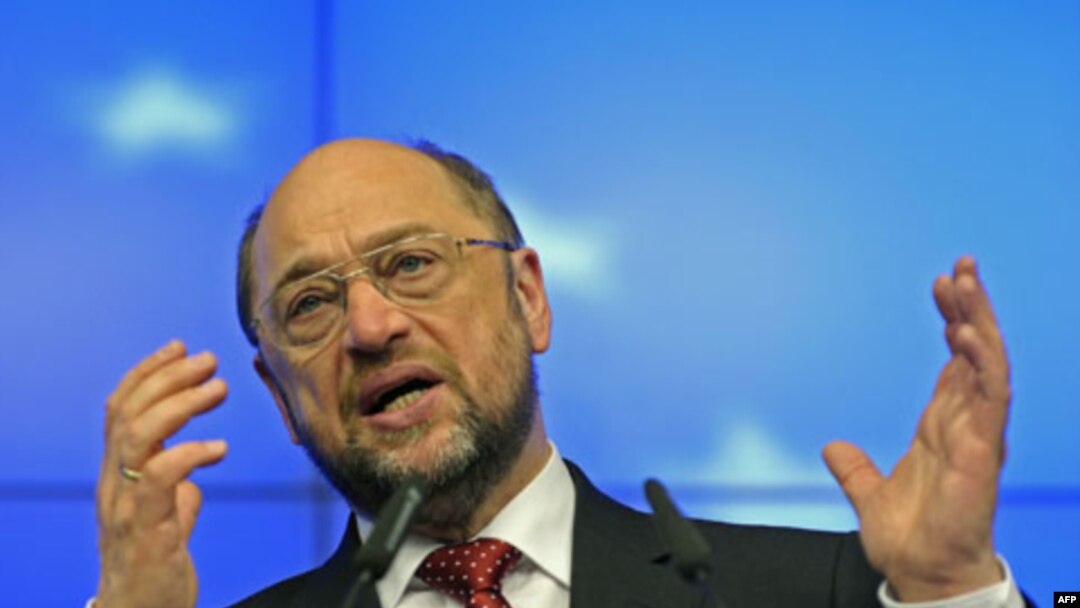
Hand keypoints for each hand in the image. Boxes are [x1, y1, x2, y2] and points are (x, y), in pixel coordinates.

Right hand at [96, 341, 228, 607]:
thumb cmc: (154, 567)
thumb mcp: (166, 520)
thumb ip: (174, 493)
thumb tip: (194, 478)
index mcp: (118, 476)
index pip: (120, 409)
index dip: (148, 373)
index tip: (180, 347)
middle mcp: (114, 485)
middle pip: (127, 413)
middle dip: (168, 378)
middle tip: (208, 360)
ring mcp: (127, 506)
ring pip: (137, 436)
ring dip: (180, 405)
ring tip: (218, 388)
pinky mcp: (148, 529)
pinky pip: (160, 478)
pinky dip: (189, 453)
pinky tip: (219, 448)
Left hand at [823, 256, 1009, 600]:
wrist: (922, 575)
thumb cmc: (911, 538)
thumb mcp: (870, 493)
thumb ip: (855, 468)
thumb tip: (832, 448)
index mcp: (943, 426)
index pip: (954, 362)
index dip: (952, 322)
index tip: (942, 286)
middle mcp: (965, 423)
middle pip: (975, 352)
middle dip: (971, 306)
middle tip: (961, 265)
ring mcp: (978, 433)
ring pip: (987, 363)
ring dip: (979, 320)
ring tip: (966, 280)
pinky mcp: (983, 449)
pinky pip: (990, 396)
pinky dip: (982, 361)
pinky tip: (968, 332)